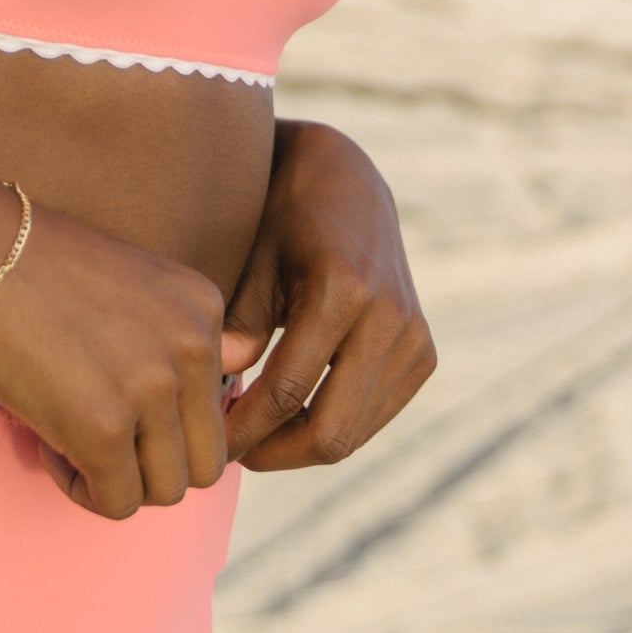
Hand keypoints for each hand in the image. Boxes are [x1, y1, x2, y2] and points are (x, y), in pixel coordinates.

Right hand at [0, 195, 230, 521]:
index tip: (113, 397)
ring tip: (67, 432)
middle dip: (151, 464)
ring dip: (117, 479)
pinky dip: (80, 488)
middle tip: (96, 434)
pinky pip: (116, 502)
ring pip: (166, 491)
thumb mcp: (132, 283)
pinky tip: (47, 440)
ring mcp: (151, 389)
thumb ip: (182, 334)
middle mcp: (193, 348)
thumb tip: (236, 369)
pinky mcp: (103, 428)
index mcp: (203, 309)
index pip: (217, 410)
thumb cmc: (31, 262)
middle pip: (206, 462)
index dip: (163, 422)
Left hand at [220, 121, 434, 469]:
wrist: (348, 180)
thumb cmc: (284, 213)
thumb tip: (216, 395)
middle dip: (275, 452)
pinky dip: (331, 424)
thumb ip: (240, 325)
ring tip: (253, 433)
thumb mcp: (253, 257)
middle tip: (229, 452)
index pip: (287, 392)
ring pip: (354, 432)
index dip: (243, 430)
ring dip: (301, 444)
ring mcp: (413, 339)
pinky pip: (373, 415)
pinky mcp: (423, 353)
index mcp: (342, 291)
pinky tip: (290, 414)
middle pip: (331, 430)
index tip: (209, 443)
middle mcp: (389, 318)